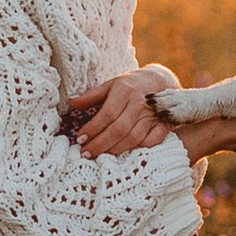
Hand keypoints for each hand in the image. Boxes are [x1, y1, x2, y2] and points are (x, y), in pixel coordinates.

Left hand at [67, 65, 183, 156]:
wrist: (161, 80)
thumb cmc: (131, 84)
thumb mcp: (111, 84)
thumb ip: (91, 95)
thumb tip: (71, 102)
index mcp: (125, 90)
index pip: (107, 114)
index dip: (93, 128)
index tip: (80, 139)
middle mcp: (140, 103)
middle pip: (119, 129)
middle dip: (100, 144)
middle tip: (86, 153)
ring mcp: (154, 114)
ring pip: (134, 137)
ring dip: (116, 149)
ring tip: (100, 156)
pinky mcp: (164, 124)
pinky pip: (152, 141)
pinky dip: (139, 148)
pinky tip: (126, 154)